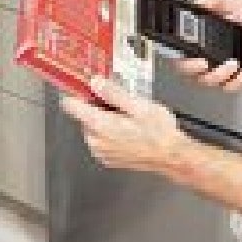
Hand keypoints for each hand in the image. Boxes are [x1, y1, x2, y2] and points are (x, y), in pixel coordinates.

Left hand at [60, 75, 190, 173]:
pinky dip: (109, 133)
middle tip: (120, 102)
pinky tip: (128, 130)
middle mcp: (96, 141)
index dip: (78, 92)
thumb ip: (113, 93)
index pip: (70, 105)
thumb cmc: (159, 132)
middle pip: (83, 115)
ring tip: (128, 117)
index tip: (87, 86)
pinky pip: (101, 140)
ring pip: (92, 128)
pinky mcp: (108, 158)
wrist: (171, 156)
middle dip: (97, 106)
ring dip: (104, 120)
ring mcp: (101, 152)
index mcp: (100, 125)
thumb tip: (95, 83)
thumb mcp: (138, 105)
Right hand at [174, 0, 241, 92]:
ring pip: (206, 80)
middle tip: (200, 61)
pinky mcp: (236, 80)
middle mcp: (210, 57)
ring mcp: (222, 70)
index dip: (174, 50)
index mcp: (205, 40)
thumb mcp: (238, 4)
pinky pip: (227, 86)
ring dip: (217, 73)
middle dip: (190, 67)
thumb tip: (201, 0)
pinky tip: (237, 68)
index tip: (178, 46)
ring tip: (231, 62)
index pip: (181, 48)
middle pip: (187, 70)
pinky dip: (231, 78)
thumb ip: (219, 0)